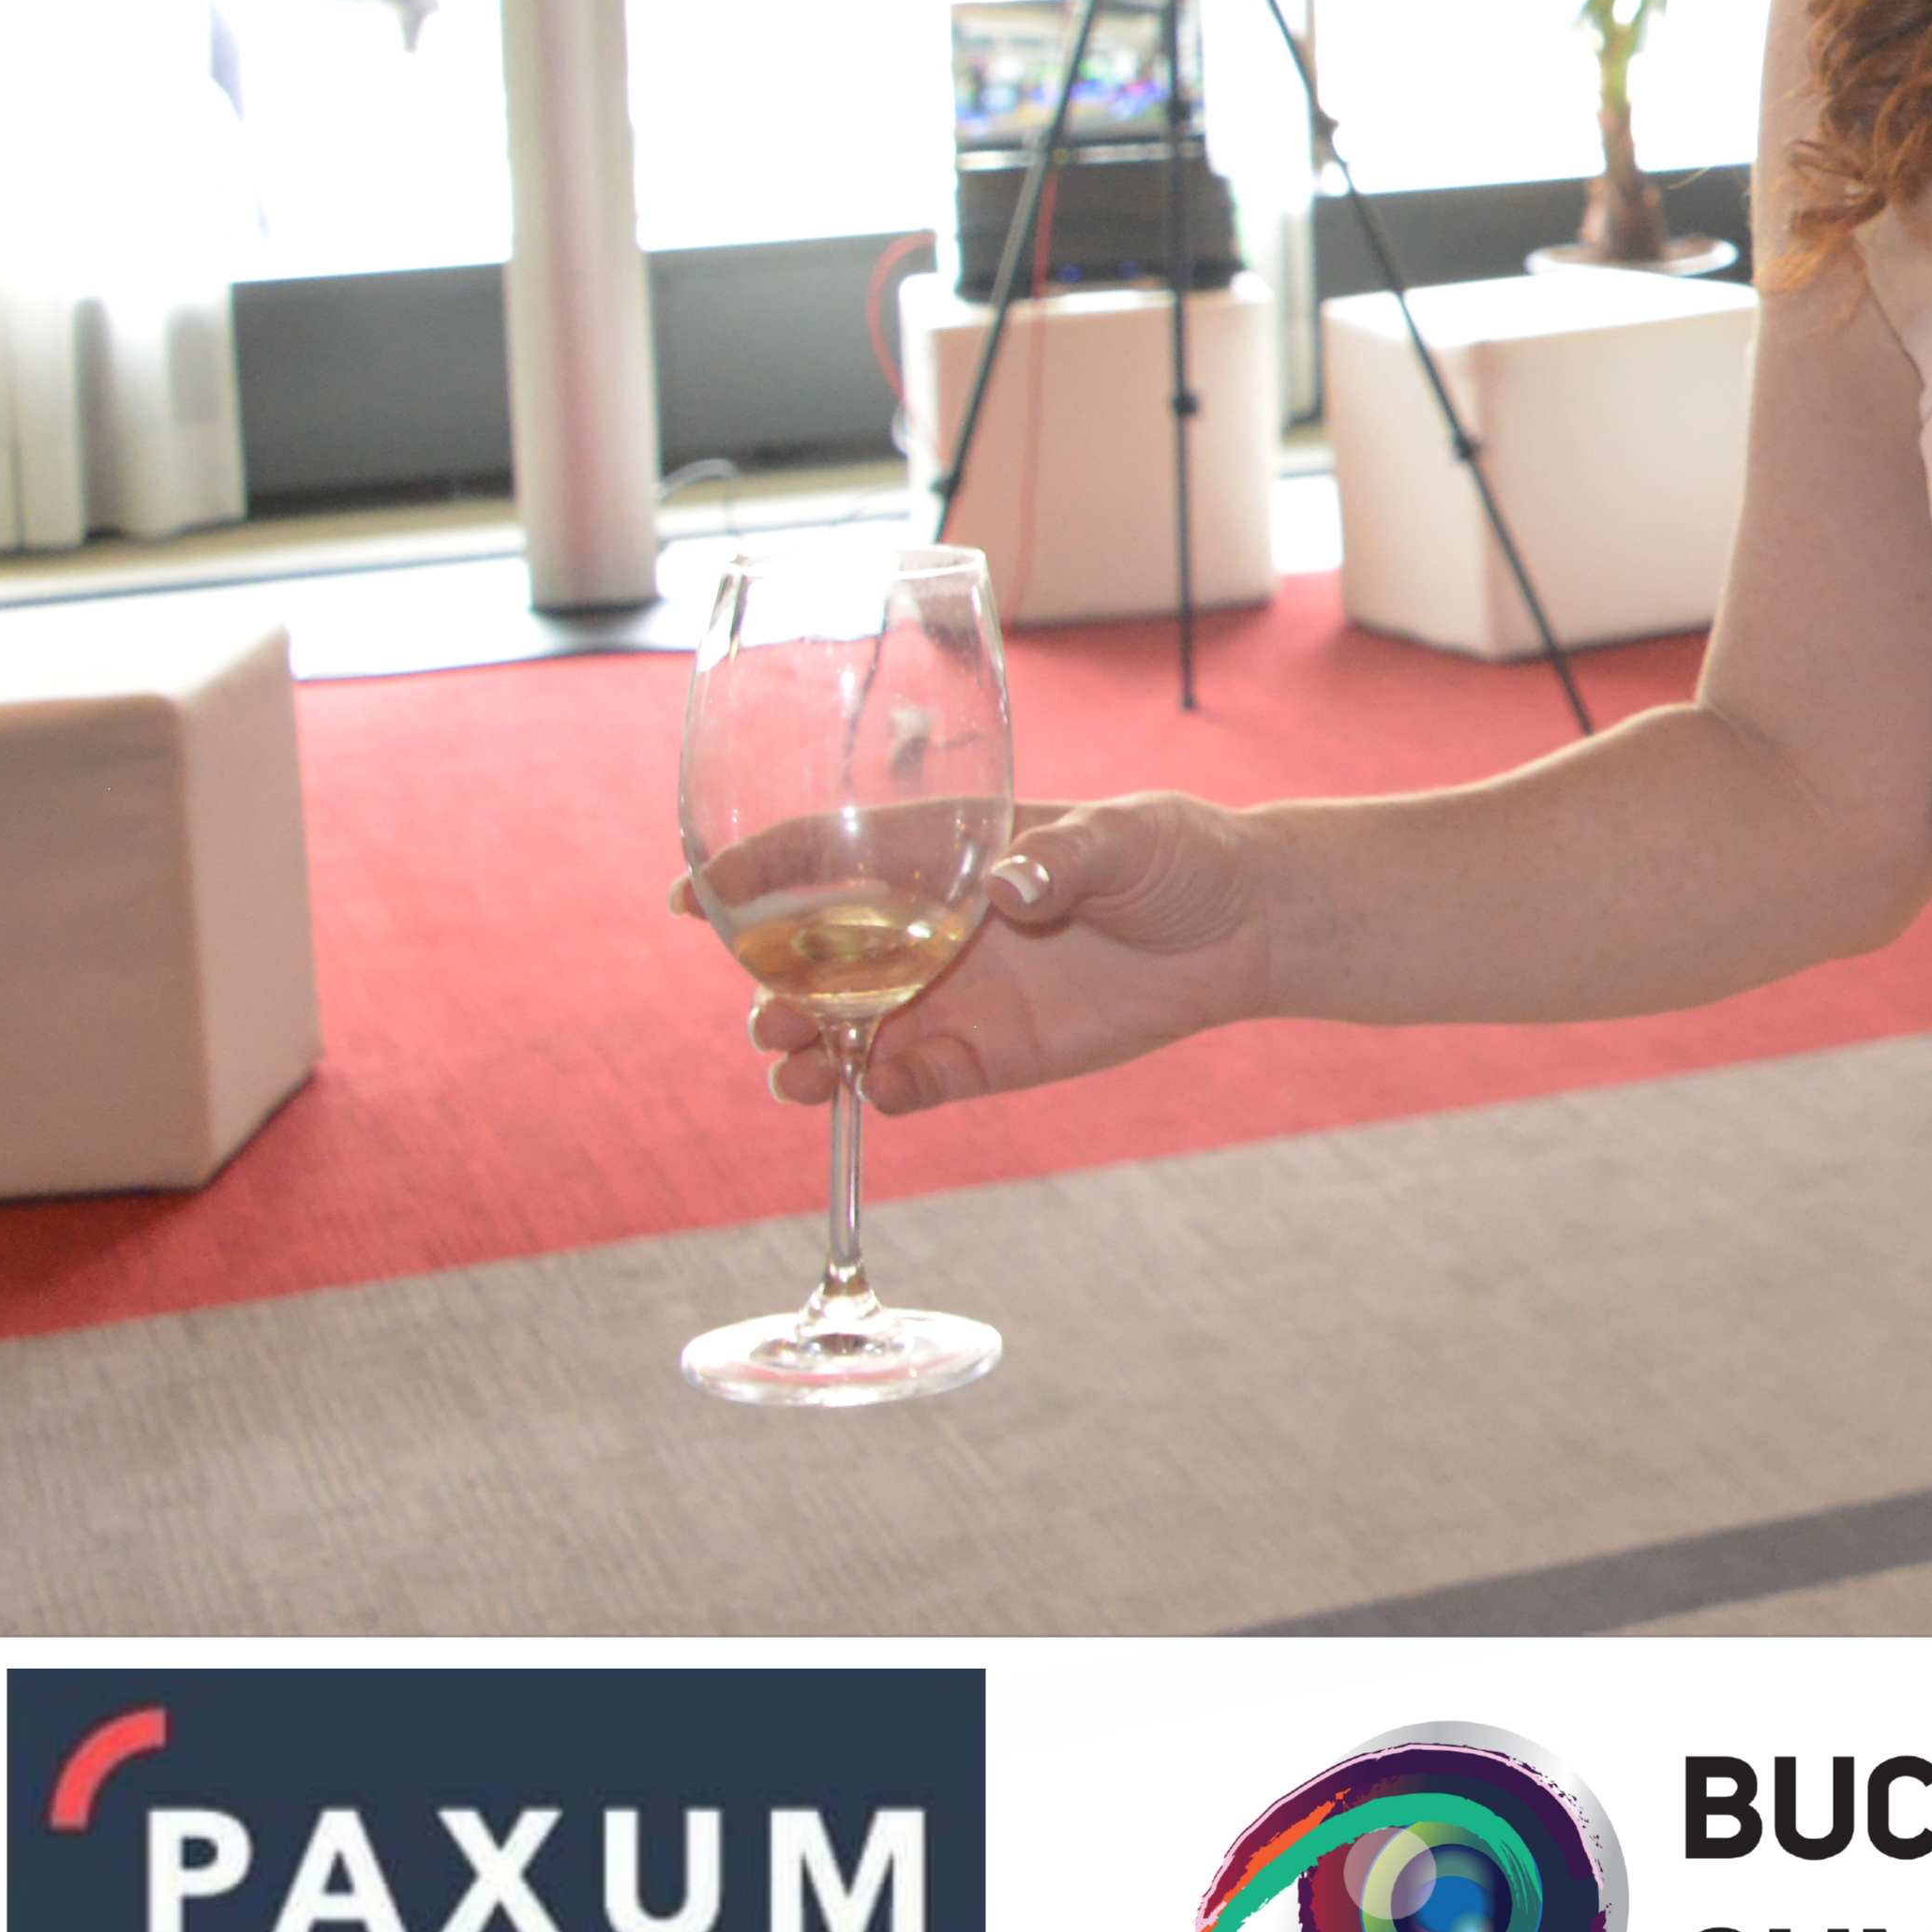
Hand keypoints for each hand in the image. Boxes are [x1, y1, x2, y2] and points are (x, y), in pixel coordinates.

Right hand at [707, 795, 1265, 1114]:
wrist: (1242, 927)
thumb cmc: (1177, 855)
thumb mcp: (1128, 836)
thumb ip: (1066, 858)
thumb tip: (1014, 886)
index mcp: (941, 851)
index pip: (824, 855)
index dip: (751, 874)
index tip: (688, 899)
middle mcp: (924, 925)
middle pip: (814, 958)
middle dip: (773, 988)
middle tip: (769, 1018)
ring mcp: (946, 993)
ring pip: (843, 1031)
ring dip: (806, 1053)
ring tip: (795, 1074)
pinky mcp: (982, 1054)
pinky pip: (908, 1083)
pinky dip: (880, 1094)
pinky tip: (876, 1095)